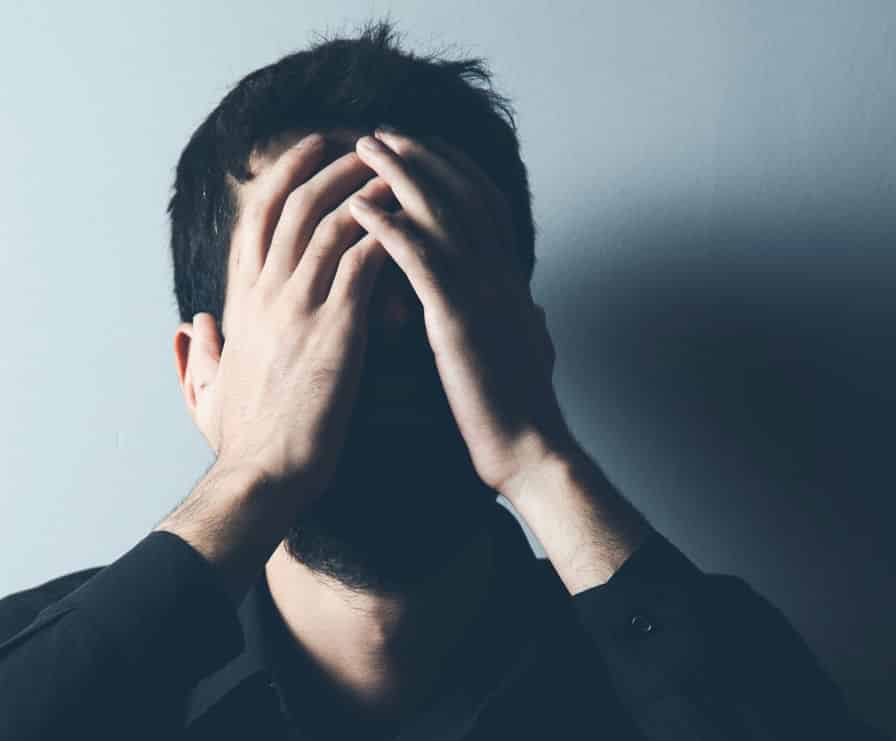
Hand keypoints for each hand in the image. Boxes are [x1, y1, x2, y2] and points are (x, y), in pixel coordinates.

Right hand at [189, 133, 396, 510]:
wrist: (262, 477)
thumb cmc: (241, 445)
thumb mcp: (207, 393)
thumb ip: (200, 355)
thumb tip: (191, 328)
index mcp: (241, 303)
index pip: (256, 218)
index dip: (285, 175)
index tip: (313, 150)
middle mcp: (265, 293)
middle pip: (294, 202)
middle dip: (332, 162)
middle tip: (366, 142)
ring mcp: (298, 306)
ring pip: (330, 218)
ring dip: (366, 186)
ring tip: (398, 167)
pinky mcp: (335, 328)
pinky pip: (362, 259)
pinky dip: (387, 231)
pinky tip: (412, 218)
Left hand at [345, 129, 576, 496]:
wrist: (529, 452)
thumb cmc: (523, 414)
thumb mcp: (532, 356)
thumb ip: (529, 324)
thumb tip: (536, 311)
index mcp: (511, 282)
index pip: (486, 203)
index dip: (455, 168)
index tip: (422, 147)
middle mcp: (500, 275)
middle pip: (462, 192)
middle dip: (422, 155)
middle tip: (383, 132)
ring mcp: (482, 293)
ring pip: (442, 212)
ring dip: (401, 173)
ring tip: (365, 148)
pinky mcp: (459, 319)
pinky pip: (420, 258)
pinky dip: (389, 226)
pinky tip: (359, 208)